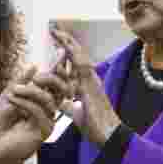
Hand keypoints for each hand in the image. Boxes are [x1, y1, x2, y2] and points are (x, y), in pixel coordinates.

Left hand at [0, 66, 68, 163]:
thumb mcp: (8, 96)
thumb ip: (21, 82)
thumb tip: (34, 66)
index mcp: (41, 101)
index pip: (55, 85)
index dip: (58, 73)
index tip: (56, 59)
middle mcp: (47, 110)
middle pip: (60, 91)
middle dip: (51, 79)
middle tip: (35, 77)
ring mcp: (47, 121)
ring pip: (48, 100)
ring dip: (30, 91)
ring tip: (12, 91)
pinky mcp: (43, 131)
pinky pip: (39, 112)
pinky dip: (25, 103)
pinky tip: (12, 100)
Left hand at [49, 23, 120, 145]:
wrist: (109, 136)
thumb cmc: (96, 127)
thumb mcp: (77, 115)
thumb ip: (70, 106)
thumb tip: (61, 103)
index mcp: (85, 85)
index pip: (73, 64)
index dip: (65, 51)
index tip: (55, 40)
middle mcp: (89, 79)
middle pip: (76, 55)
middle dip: (66, 41)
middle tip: (54, 27)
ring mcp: (92, 81)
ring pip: (79, 56)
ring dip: (68, 43)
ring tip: (57, 30)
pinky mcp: (91, 85)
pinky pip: (81, 66)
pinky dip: (73, 54)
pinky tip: (65, 45)